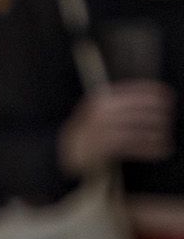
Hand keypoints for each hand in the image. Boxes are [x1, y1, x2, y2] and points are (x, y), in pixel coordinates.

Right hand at [60, 81, 176, 174]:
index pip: (135, 89)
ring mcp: (105, 129)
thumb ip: (121, 99)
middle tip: (167, 118)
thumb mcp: (99, 105)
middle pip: (142, 110)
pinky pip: (137, 146)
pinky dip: (152, 149)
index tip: (168, 95)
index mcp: (102, 97)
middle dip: (161, 115)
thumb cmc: (89, 127)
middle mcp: (104, 111)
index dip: (155, 92)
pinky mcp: (107, 146)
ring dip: (158, 134)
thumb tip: (154, 95)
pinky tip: (161, 149)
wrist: (68, 147)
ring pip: (142, 129)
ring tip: (165, 135)